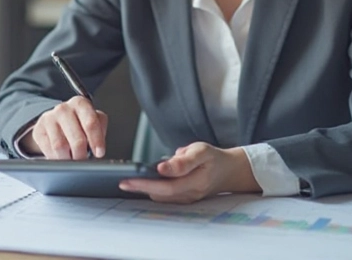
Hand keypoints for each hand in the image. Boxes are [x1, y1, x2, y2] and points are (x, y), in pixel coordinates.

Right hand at [21, 96, 107, 158]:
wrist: (58, 121)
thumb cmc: (80, 123)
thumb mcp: (94, 122)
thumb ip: (100, 131)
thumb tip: (99, 149)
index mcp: (80, 103)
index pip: (90, 123)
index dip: (97, 141)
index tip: (99, 153)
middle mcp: (63, 108)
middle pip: (77, 139)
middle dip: (82, 154)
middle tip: (84, 160)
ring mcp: (49, 118)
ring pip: (61, 146)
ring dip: (69, 158)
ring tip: (73, 159)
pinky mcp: (38, 130)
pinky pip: (49, 150)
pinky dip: (57, 158)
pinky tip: (61, 156)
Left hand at [119, 142, 260, 202]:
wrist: (229, 171)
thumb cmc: (213, 158)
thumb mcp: (200, 151)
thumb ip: (183, 161)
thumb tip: (162, 168)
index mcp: (196, 181)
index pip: (166, 186)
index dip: (146, 184)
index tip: (129, 179)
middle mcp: (191, 194)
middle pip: (161, 194)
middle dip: (140, 188)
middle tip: (122, 182)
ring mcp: (188, 199)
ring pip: (162, 197)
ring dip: (145, 190)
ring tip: (128, 181)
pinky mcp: (185, 199)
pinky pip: (166, 197)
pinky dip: (153, 190)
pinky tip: (143, 183)